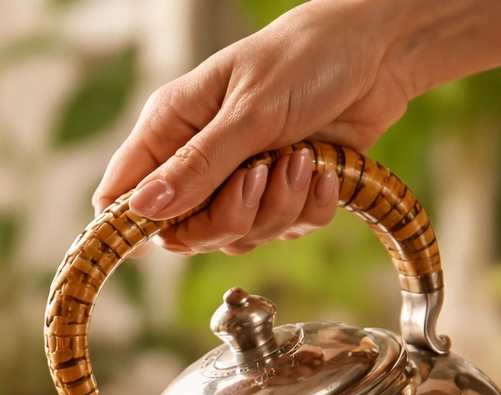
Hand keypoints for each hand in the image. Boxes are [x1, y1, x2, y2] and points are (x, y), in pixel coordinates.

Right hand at [93, 0, 416, 255]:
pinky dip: (308, 209)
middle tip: (258, 176)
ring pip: (236, 236)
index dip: (129, 226)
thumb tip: (143, 209)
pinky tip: (321, 171)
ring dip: (277, 208)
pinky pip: (283, 231)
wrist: (379, 51)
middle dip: (228, 216)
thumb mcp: (249, 110)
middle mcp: (198, 160)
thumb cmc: (305, 58)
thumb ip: (198, 165)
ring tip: (299, 160)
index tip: (160, 237)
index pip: (121, 194)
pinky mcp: (281, 194)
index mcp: (170, 127)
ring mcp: (239, 180)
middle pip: (184, 231)